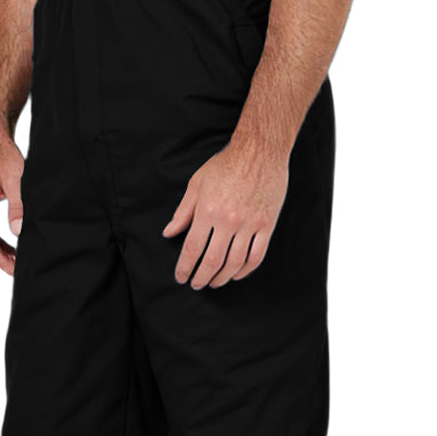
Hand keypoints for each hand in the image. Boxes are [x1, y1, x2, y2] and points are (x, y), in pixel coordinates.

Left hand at [162, 140, 287, 287]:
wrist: (260, 151)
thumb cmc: (226, 165)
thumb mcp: (197, 183)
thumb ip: (183, 211)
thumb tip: (169, 233)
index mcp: (208, 210)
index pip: (192, 249)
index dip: (185, 267)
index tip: (181, 277)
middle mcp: (228, 220)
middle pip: (212, 261)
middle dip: (201, 277)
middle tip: (196, 284)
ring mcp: (250, 224)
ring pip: (235, 263)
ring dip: (222, 278)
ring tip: (214, 282)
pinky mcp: (267, 225)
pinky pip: (256, 256)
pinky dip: (245, 270)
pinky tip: (236, 274)